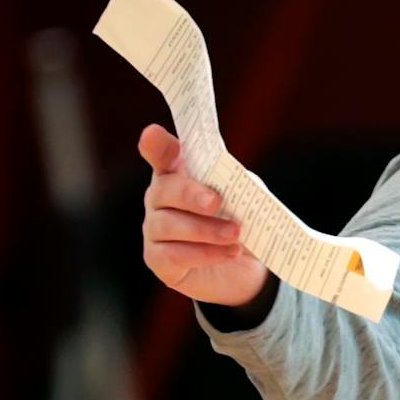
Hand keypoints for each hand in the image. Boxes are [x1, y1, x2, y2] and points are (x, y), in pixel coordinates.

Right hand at [139, 123, 271, 305]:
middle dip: (191, 194)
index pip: (162, 155)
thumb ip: (239, 186)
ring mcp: (155, 229)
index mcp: (179, 175)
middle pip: (164, 189)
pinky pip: (173, 255)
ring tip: (236, 234)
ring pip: (168, 224)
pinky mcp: (158, 260)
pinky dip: (205, 252)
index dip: (157, 145)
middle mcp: (160, 199)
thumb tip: (234, 185)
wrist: (246, 266)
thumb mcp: (246, 197)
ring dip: (205, 229)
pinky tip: (230, 252)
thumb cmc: (241, 221)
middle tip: (217, 202)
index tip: (152, 133)